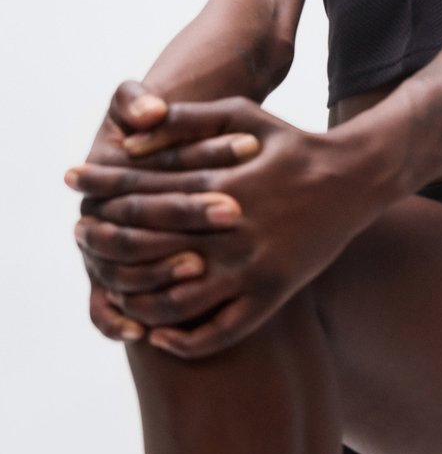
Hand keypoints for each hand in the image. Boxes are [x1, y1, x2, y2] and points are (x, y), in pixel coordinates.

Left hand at [67, 97, 389, 358]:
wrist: (354, 177)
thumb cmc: (291, 142)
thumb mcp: (242, 114)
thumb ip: (187, 120)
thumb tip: (132, 139)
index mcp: (222, 185)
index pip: (145, 189)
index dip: (104, 185)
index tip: (74, 181)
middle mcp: (233, 231)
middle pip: (150, 246)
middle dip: (105, 241)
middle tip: (79, 236)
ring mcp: (252, 268)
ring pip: (177, 300)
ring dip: (136, 298)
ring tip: (111, 290)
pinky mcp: (272, 294)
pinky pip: (221, 331)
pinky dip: (185, 339)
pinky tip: (159, 336)